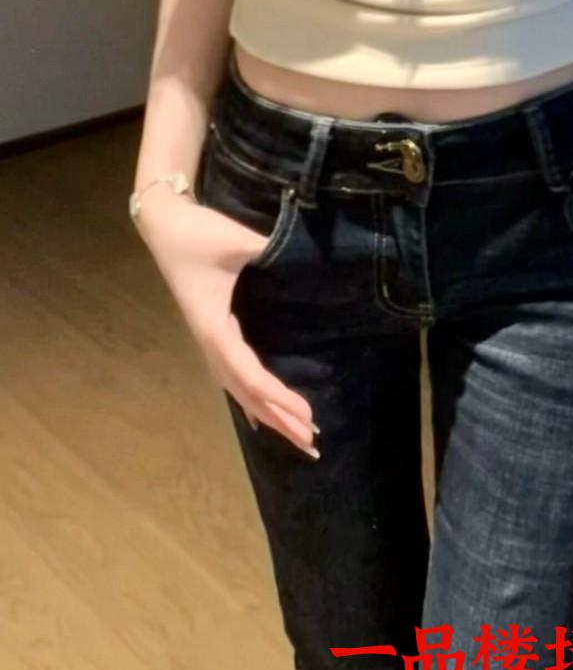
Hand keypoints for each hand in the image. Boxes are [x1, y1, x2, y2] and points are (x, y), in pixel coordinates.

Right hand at [134, 187, 318, 456]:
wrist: (164, 224)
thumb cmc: (198, 233)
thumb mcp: (237, 240)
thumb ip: (274, 251)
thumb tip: (310, 259)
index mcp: (214, 329)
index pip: (250, 374)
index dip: (277, 397)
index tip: (305, 415)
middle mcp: (210, 343)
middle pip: (246, 392)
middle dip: (278, 419)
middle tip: (311, 445)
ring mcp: (209, 339)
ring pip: (239, 388)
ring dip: (267, 413)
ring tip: (296, 436)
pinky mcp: (212, 330)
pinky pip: (232, 375)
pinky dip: (250, 400)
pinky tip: (260, 417)